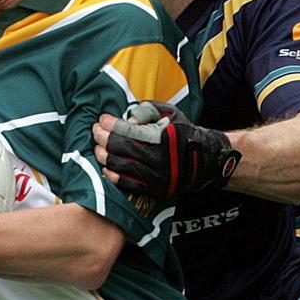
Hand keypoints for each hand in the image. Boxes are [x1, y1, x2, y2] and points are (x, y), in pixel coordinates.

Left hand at [93, 101, 240, 197]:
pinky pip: (128, 184)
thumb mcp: (169, 113)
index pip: (127, 130)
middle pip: (120, 148)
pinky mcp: (155, 189)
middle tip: (95, 131)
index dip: (110, 124)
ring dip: (104, 156)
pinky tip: (105, 168)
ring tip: (98, 148)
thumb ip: (147, 111)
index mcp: (163, 136)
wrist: (204, 160)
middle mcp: (160, 157)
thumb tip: (127, 120)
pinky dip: (113, 176)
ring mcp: (157, 176)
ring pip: (120, 166)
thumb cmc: (182, 132)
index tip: (102, 119)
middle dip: (102, 138)